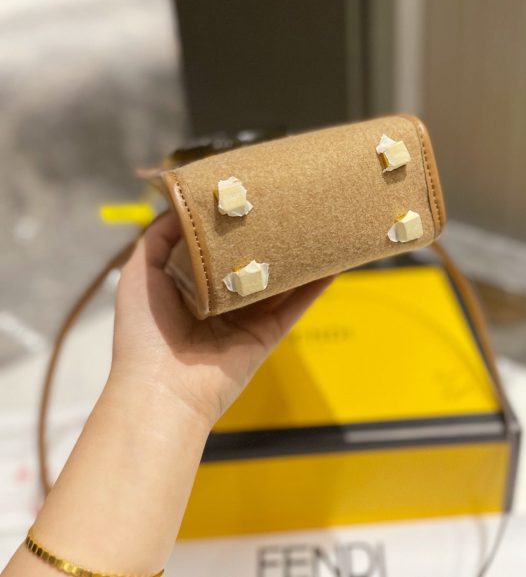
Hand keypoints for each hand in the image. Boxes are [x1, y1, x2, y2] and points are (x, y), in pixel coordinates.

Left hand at [111, 213, 333, 428]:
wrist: (161, 388)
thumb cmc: (144, 329)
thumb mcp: (139, 272)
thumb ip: (159, 238)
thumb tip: (185, 203)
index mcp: (190, 284)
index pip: (216, 246)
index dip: (231, 221)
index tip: (248, 190)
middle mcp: (221, 299)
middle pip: (251, 259)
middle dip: (267, 234)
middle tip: (288, 200)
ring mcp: (247, 317)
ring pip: (279, 280)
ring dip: (298, 254)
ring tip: (317, 222)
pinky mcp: (268, 334)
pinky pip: (296, 305)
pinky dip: (315, 284)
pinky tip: (332, 261)